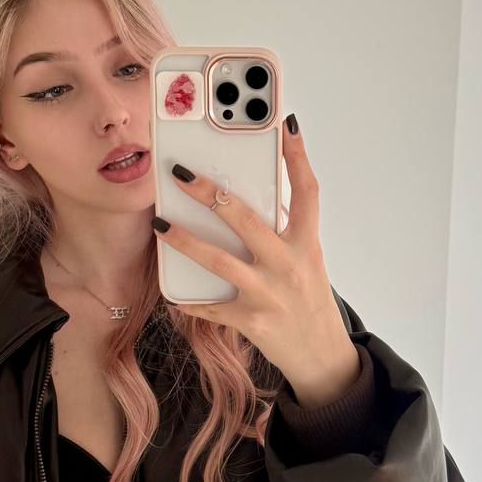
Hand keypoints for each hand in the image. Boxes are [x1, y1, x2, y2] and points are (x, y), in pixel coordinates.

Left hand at [153, 115, 356, 394]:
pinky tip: (171, 294)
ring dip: (184, 239)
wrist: (322, 357)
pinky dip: (188, 300)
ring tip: (159, 224)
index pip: (306, 191)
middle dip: (209, 192)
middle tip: (181, 172)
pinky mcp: (251, 320)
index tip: (285, 123)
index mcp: (306, 244)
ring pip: (218, 259)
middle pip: (245, 218)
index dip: (297, 156)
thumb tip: (247, 205)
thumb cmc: (309, 304)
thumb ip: (282, 235)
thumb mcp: (307, 263)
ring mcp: (269, 292)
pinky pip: (210, 305)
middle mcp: (288, 264)